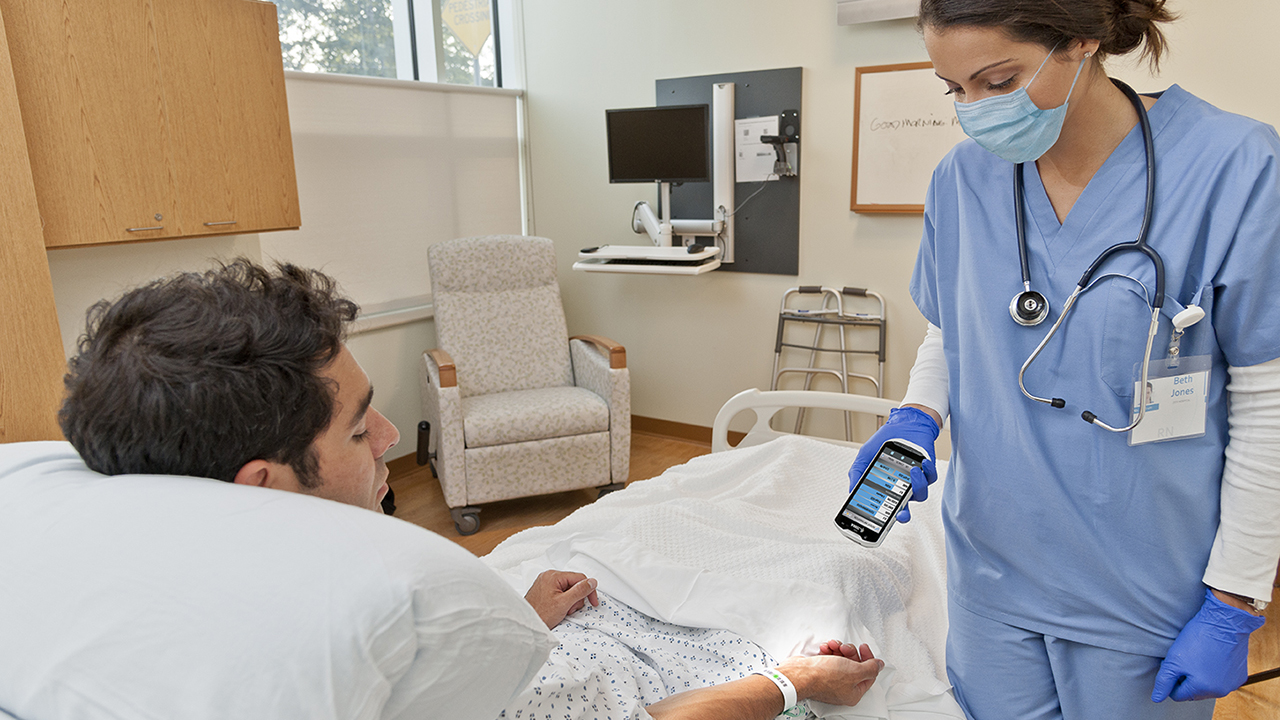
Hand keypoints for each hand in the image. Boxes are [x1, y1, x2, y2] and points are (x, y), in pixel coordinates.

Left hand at [524, 570, 599, 629]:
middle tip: (570, 609)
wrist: (526, 624)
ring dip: (570, 602)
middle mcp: (548, 576)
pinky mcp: (544, 591)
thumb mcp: (564, 603)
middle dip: (576, 598)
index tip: (593, 601)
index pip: (580, 578)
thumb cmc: (540, 615)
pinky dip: (563, 602)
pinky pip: (560, 593)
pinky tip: (559, 610)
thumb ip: (580, 591)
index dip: (589, 591)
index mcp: (553, 575)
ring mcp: (545, 583)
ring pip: (568, 589)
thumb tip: (592, 582)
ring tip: (563, 611)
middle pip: (574, 584)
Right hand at [780, 640, 882, 706]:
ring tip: (833, 646)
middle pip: (854, 665)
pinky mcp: (820, 672)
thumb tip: (879, 665)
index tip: (863, 648)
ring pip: (841, 659)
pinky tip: (825, 649)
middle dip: (850, 652)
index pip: (868, 674)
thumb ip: (871, 668)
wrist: (799, 674)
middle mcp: (842, 688)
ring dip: (838, 648)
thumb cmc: (823, 677)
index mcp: (853, 692)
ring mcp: (830, 680)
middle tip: (845, 648)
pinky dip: (828, 651)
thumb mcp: (855, 671)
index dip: (868, 658)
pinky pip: (829, 658)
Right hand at [847, 406, 939, 523]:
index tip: (879, 523)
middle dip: (903, 515)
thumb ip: (857, 474)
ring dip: (917, 486)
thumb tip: (851, 492)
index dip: (884, 519)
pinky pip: (931, 477)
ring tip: (912, 471)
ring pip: (920, 494)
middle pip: (906, 509)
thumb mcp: (864, 457)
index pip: (886, 509)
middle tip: (900, 513)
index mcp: (887, 488)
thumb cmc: (883, 442)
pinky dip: (927, 471)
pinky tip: (922, 463)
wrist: (901, 425)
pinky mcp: (928, 470)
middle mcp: (903, 488)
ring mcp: (916, 480)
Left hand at [1151, 587, 1265, 701]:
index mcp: (1202, 689)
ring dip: (1200, 676)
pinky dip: (1215, 672)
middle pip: (1193, 692)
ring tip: (1198, 656)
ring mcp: (1232, 684)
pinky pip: (1221, 679)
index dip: (1171, 679)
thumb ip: (1164, 681)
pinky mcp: (1239, 675)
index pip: (1177, 695)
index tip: (1172, 664)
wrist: (1224, 622)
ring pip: (1207, 687)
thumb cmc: (1198, 639)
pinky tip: (1211, 656)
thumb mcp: (1173, 660)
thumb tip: (1156, 698)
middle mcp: (1219, 691)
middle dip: (1185, 678)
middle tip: (1184, 659)